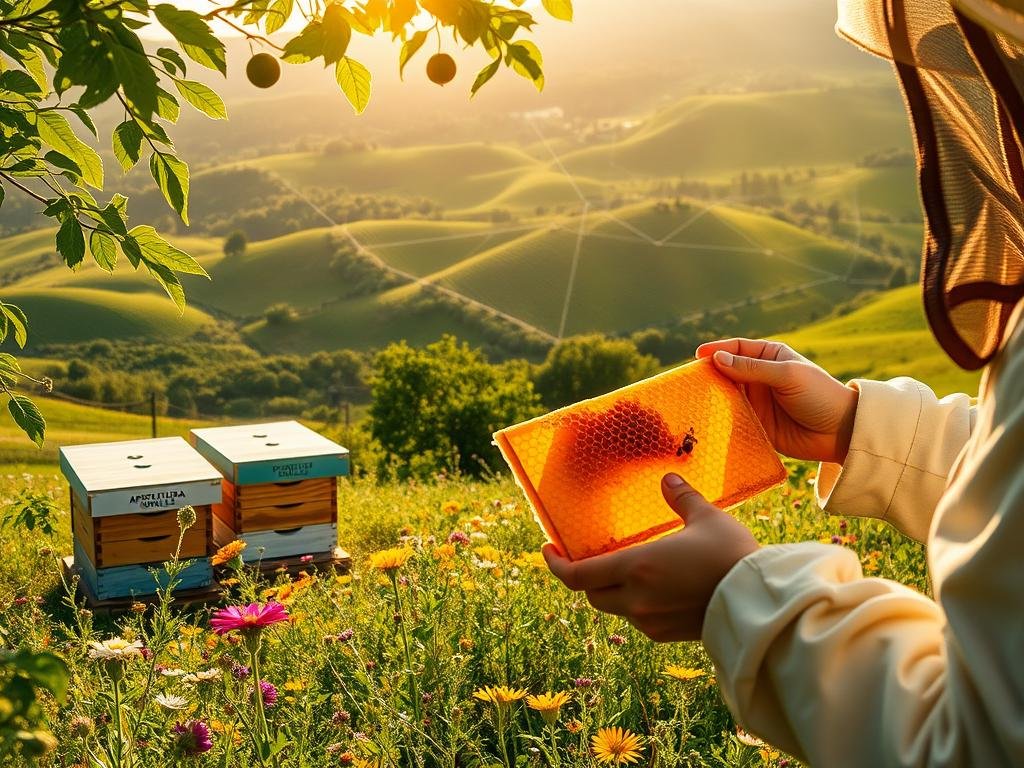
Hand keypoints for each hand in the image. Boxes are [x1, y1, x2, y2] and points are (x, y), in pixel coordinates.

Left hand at [543, 474, 757, 641]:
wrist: (760, 603)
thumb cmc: (732, 555)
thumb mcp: (706, 518)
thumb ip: (681, 498)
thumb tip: (667, 479)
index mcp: (636, 568)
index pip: (577, 576)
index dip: (556, 565)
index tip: (548, 550)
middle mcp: (636, 598)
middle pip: (591, 594)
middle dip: (584, 577)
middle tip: (587, 558)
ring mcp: (650, 620)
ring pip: (615, 608)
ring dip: (612, 590)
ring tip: (627, 570)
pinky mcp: (667, 635)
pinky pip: (638, 619)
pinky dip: (635, 603)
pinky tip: (654, 588)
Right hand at [696, 338, 858, 463]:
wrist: (841, 431)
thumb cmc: (819, 395)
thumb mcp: (787, 375)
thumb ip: (751, 369)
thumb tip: (717, 359)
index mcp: (769, 357)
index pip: (737, 349)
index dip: (717, 351)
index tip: (698, 357)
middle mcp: (759, 378)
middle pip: (726, 373)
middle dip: (709, 375)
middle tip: (688, 381)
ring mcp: (756, 402)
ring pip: (726, 396)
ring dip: (711, 398)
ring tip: (691, 401)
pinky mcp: (755, 424)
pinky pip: (732, 419)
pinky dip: (720, 419)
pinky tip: (707, 421)